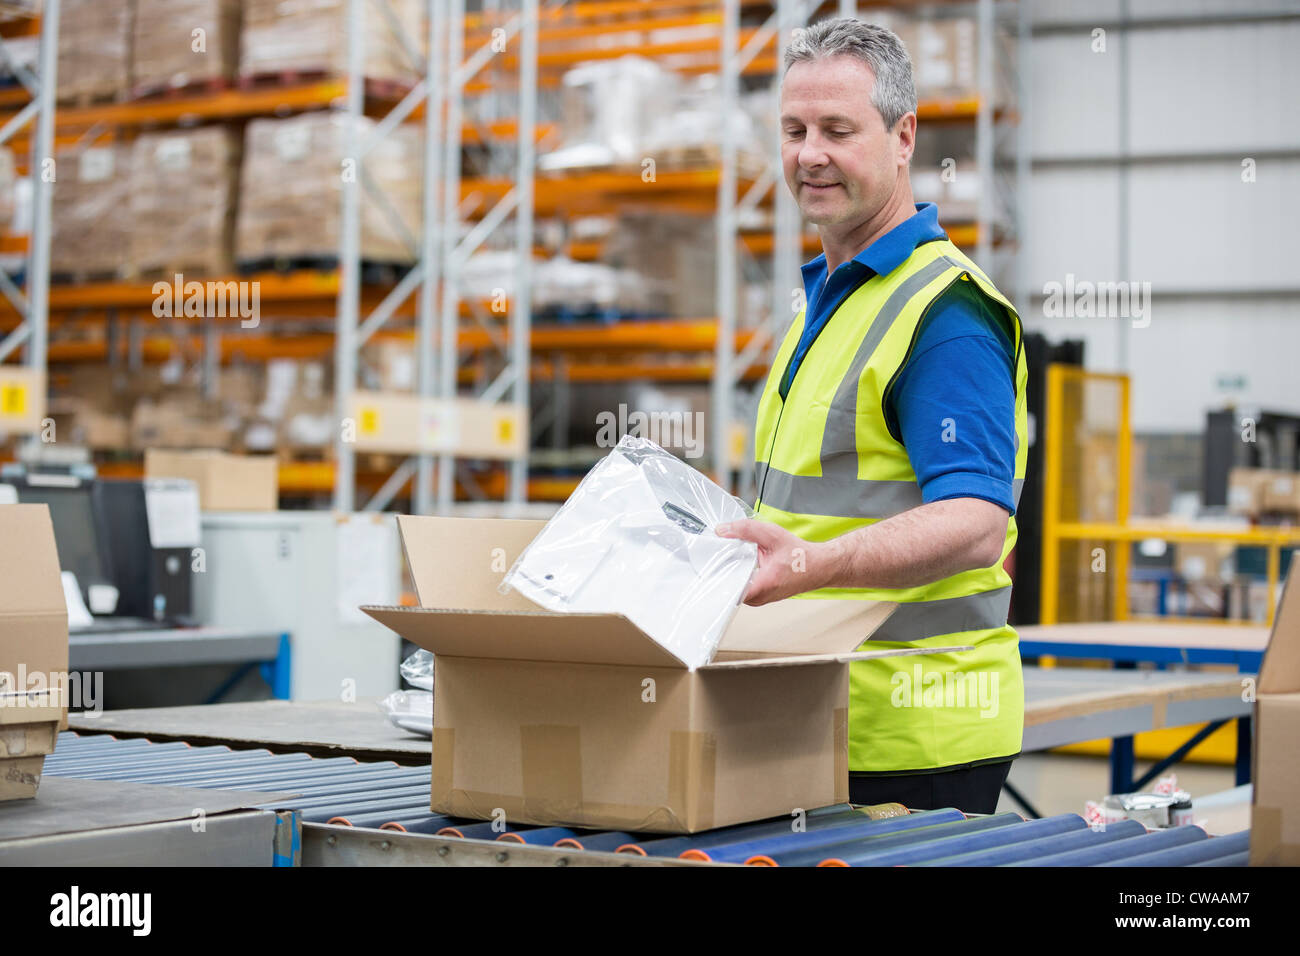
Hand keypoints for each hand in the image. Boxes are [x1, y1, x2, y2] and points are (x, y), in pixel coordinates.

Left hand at [715, 518, 831, 605]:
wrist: (819, 566)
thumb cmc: (800, 555)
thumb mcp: (771, 534)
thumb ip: (745, 530)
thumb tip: (721, 530)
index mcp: (762, 585)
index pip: (728, 589)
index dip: (715, 575)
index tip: (707, 564)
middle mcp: (759, 598)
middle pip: (728, 586)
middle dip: (722, 569)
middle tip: (718, 553)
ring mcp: (759, 600)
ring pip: (735, 587)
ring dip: (732, 571)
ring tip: (732, 556)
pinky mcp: (760, 597)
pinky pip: (742, 587)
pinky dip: (740, 574)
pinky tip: (741, 562)